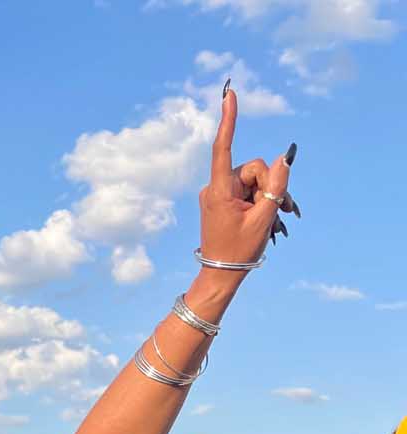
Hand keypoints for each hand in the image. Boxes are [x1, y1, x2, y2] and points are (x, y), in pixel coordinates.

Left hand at [198, 88, 293, 267]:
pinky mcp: (223, 199)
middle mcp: (216, 188)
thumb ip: (275, 187)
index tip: (229, 94)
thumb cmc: (239, 251)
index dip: (229, 120)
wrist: (220, 275)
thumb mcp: (263, 219)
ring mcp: (218, 193)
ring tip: (275, 220)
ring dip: (268, 196)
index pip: (223, 148)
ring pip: (253, 180)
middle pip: (253, 169)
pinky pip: (247, 190)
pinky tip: (268, 219)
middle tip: (282, 210)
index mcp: (219, 191)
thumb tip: (282, 159)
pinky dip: (260, 201)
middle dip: (270, 186)